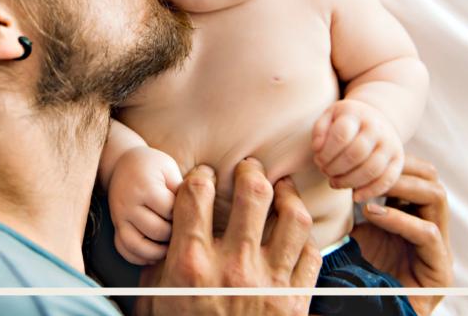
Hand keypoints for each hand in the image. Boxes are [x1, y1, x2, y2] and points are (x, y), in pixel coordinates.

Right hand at [107, 145, 182, 264]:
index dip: (186, 214)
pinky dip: (140, 257)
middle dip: (175, 233)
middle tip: (186, 230)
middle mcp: (129, 203)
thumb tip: (200, 214)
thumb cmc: (154, 167)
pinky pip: (125, 250)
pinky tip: (156, 253)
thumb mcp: (170, 169)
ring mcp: (119, 217)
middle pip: (158, 231)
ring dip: (159, 251)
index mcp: (146, 187)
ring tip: (173, 245)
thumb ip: (183, 190)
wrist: (124, 164)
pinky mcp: (116, 227)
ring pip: (139, 246)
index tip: (192, 211)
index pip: (171, 211)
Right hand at [133, 159, 321, 315]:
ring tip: (280, 187)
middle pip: (252, 193)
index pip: (197, 192)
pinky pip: (310, 255)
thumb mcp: (156, 297)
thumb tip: (170, 223)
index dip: (201, 174)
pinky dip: (304, 238)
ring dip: (287, 195)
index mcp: (192, 262)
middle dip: (250, 170)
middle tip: (249, 166)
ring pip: (292, 218)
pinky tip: (292, 231)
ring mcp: (269, 284)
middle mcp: (233, 267)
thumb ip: (162, 257)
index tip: (205, 176)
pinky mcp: (294, 302)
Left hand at [311, 98, 403, 201]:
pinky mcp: (398, 160)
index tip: (318, 160)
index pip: (342, 134)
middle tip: (325, 172)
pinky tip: (355, 196)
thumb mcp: (329, 117)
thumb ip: (319, 131)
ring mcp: (391, 144)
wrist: (374, 118)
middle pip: (356, 154)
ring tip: (335, 182)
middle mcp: (377, 127)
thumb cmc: (345, 121)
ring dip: (349, 182)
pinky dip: (370, 191)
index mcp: (356, 113)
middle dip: (335, 168)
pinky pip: (387, 180)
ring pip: (371, 169)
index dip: (326, 152)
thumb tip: (318, 149)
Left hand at [350, 155, 452, 315]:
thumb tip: (328, 166)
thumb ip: (350, 202)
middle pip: (432, 180)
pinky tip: (372, 213)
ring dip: (402, 186)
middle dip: (402, 167)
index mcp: (411, 218)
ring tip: (369, 187)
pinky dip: (400, 219)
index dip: (393, 161)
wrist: (359, 311)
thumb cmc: (350, 272)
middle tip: (369, 165)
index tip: (362, 155)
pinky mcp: (440, 272)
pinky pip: (428, 234)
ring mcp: (439, 251)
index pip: (417, 174)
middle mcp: (430, 231)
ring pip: (437, 198)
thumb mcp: (349, 229)